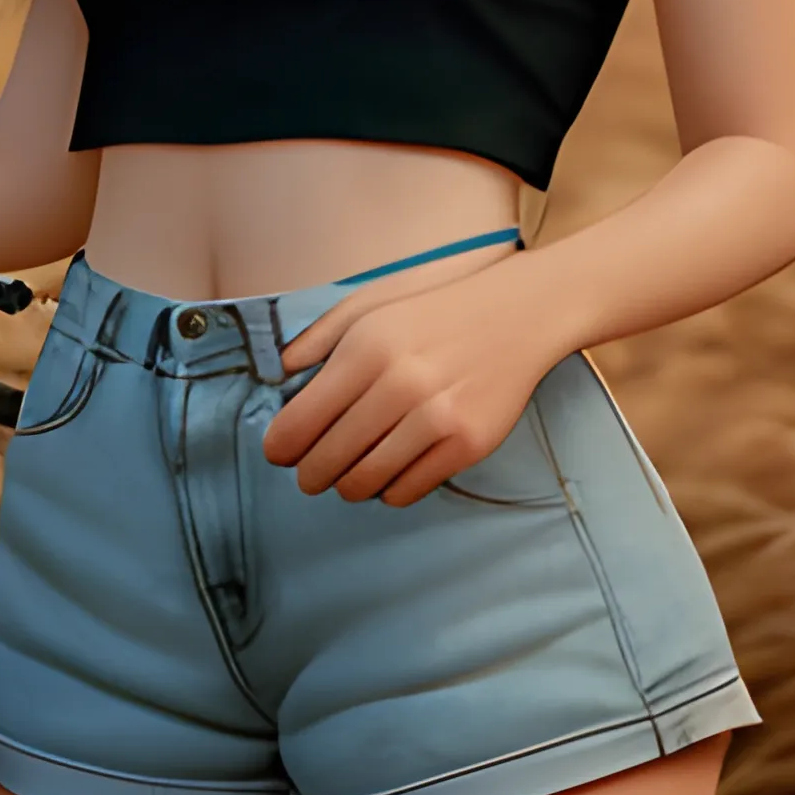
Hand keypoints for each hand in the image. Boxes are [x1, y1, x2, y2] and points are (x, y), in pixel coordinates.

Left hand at [259, 255, 567, 507]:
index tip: (279, 453)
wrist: (518, 313)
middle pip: (327, 460)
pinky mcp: (468, 444)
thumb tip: (277, 375)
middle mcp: (398, 385)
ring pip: (364, 482)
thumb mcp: (369, 303)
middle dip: (310, 473)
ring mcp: (436, 419)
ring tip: (349, 474)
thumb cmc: (435, 307)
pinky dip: (389, 489)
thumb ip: (317, 336)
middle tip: (311, 472)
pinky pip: (408, 490)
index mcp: (366, 348)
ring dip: (348, 485)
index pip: (300, 422)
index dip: (281, 447)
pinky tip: (390, 470)